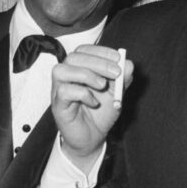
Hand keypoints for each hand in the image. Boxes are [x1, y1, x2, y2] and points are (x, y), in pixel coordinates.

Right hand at [50, 45, 132, 170]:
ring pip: (62, 70)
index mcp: (79, 68)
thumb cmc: (101, 112)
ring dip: (86, 74)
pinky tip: (93, 102)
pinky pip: (64, 91)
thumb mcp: (117, 93)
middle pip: (74, 57)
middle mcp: (66, 75)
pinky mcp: (58, 104)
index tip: (118, 59)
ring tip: (102, 85)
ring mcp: (59, 89)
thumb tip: (128, 63)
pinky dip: (82, 94)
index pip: (84, 50)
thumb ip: (123, 78)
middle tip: (116, 73)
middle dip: (97, 62)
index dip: (101, 51)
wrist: (93, 138)